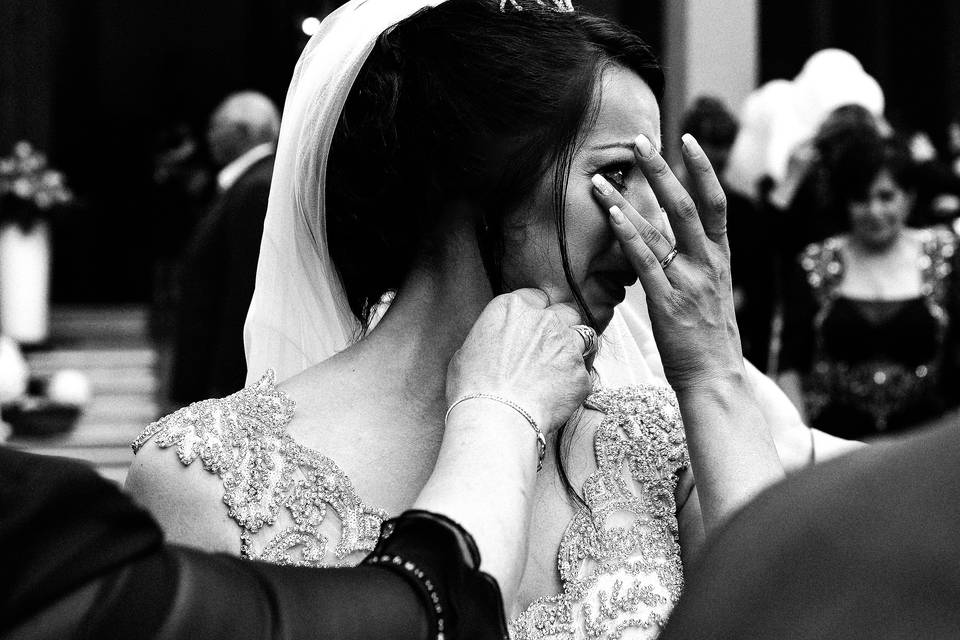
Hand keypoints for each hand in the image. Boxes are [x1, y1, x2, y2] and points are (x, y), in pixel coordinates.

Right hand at [446, 289, 592, 434]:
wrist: (495, 418)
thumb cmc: (473, 389)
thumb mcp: (466, 352)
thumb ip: (490, 339)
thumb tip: (493, 347)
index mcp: (512, 308)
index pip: (536, 298)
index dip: (536, 313)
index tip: (533, 329)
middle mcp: (543, 319)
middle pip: (565, 313)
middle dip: (561, 327)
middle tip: (550, 348)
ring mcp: (566, 344)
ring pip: (584, 336)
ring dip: (574, 350)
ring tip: (560, 370)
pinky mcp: (580, 372)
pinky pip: (584, 373)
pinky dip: (574, 383)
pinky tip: (558, 397)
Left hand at [592, 133, 743, 393]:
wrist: (715, 379)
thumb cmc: (708, 340)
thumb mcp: (711, 295)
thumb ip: (696, 267)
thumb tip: (675, 247)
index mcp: (720, 260)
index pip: (716, 204)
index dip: (703, 170)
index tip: (688, 140)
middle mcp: (707, 264)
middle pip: (686, 206)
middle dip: (662, 170)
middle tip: (640, 140)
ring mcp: (688, 282)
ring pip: (659, 230)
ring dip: (628, 200)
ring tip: (602, 178)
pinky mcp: (667, 303)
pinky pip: (645, 263)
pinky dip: (629, 236)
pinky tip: (612, 215)